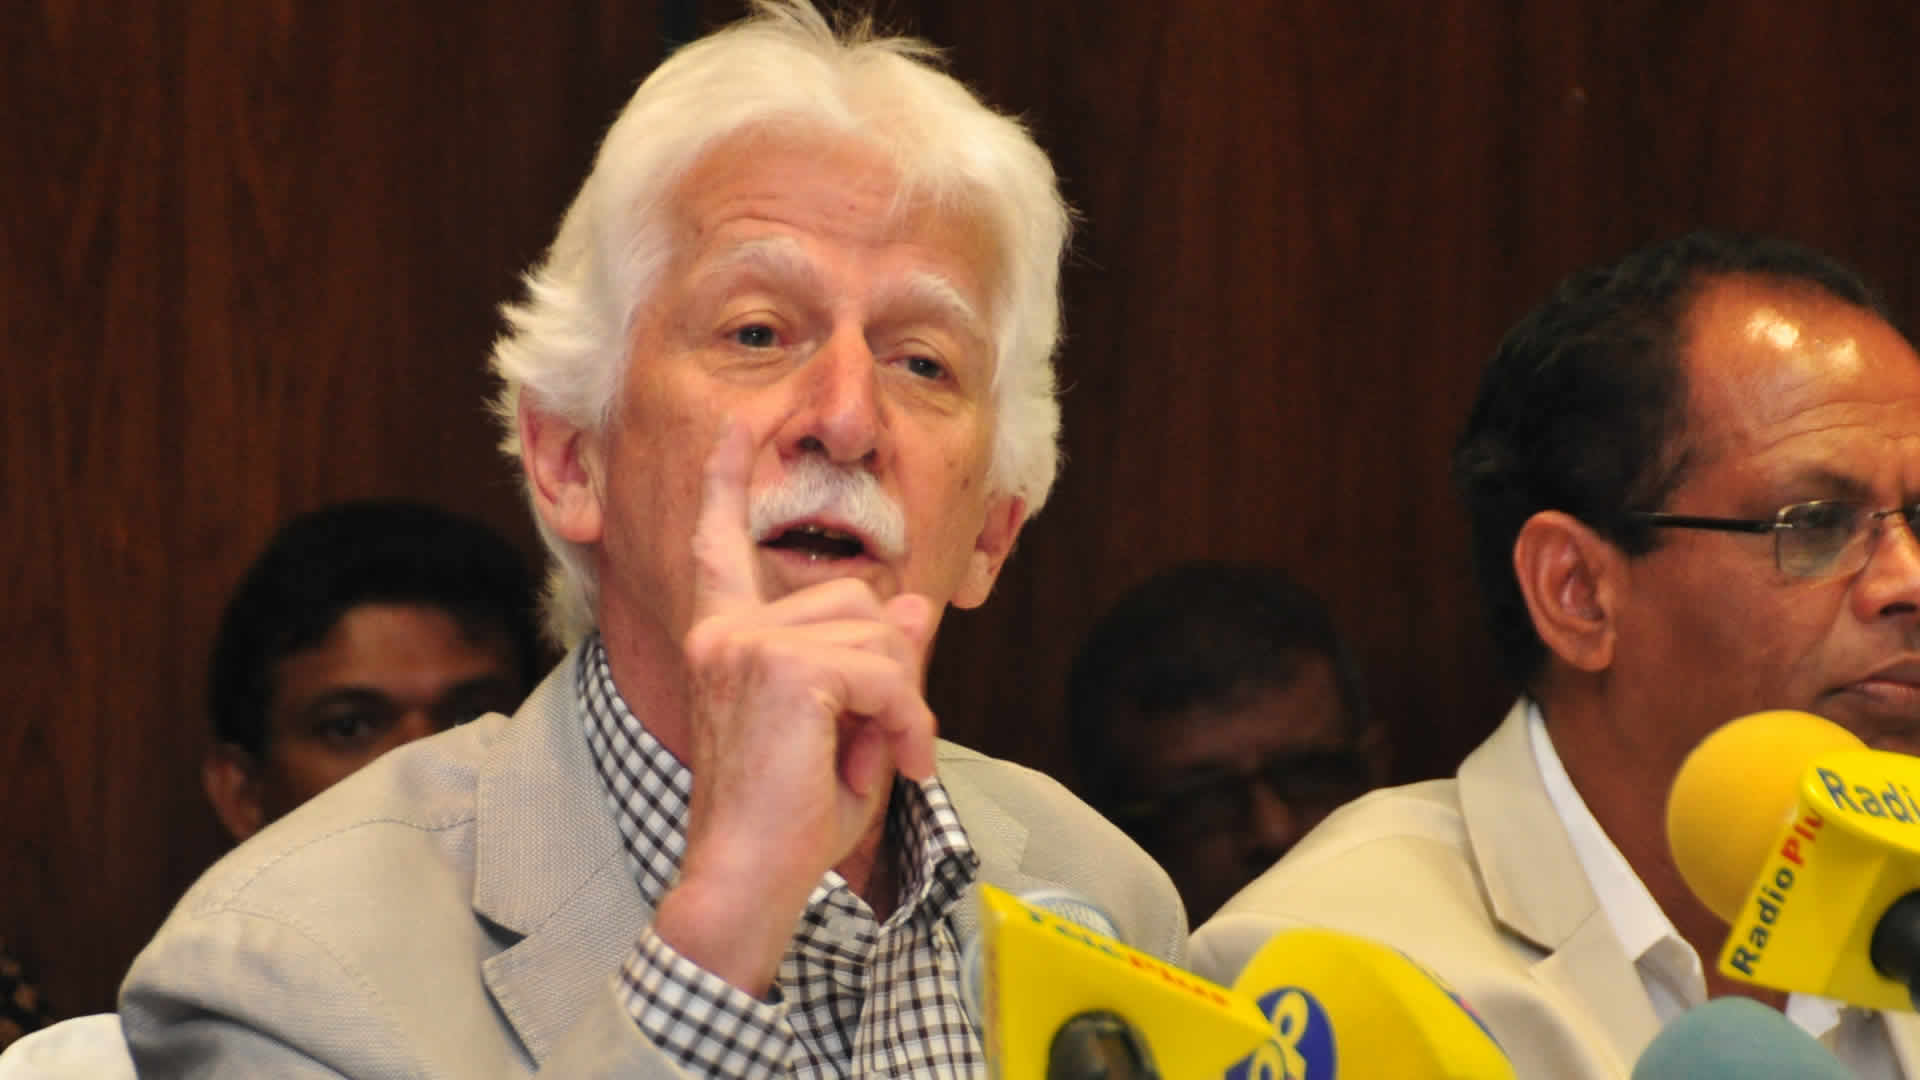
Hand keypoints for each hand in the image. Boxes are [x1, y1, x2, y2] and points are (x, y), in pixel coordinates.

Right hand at [651, 424, 936, 993]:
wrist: (745, 876)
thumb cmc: (783, 819)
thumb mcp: (840, 728)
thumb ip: (870, 664)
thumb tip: (914, 606)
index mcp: (723, 637)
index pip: (718, 542)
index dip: (726, 477)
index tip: (736, 422)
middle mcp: (725, 630)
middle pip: (854, 599)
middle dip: (892, 667)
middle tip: (890, 738)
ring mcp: (749, 646)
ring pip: (878, 634)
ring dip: (904, 700)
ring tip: (889, 755)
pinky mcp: (785, 671)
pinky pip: (885, 671)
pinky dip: (909, 719)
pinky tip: (898, 762)